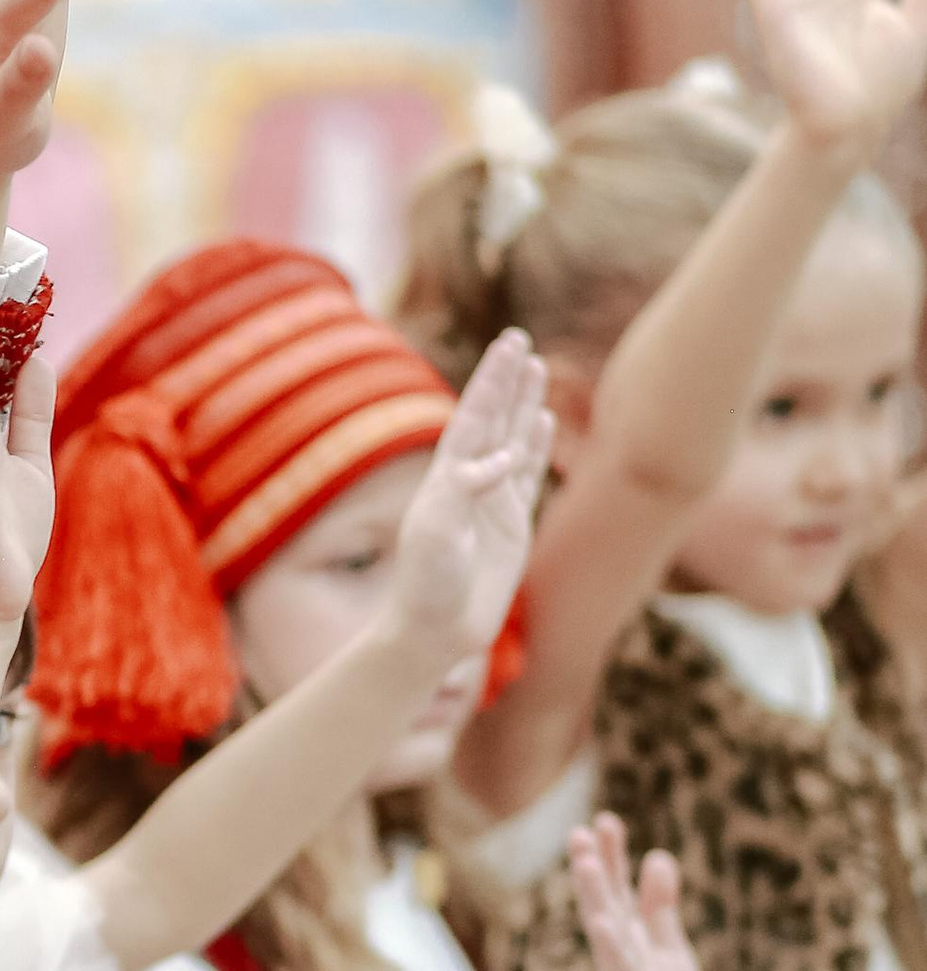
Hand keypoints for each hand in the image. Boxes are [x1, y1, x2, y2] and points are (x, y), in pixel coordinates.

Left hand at [384, 328, 553, 670]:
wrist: (432, 630)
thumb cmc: (426, 583)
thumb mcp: (438, 533)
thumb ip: (464, 490)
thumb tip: (499, 459)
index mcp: (448, 476)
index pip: (475, 416)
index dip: (492, 380)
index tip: (509, 346)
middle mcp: (469, 482)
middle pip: (493, 418)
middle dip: (506, 380)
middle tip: (518, 340)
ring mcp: (491, 502)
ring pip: (513, 439)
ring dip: (524, 405)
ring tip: (537, 367)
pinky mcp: (511, 526)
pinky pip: (528, 475)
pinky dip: (536, 446)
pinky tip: (543, 422)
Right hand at [570, 812, 709, 970]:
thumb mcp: (666, 946)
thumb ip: (659, 905)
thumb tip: (658, 855)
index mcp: (628, 936)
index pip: (616, 888)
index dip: (611, 855)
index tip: (604, 819)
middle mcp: (618, 950)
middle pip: (603, 900)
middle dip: (593, 867)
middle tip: (581, 830)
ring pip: (605, 928)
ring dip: (593, 896)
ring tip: (585, 861)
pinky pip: (621, 968)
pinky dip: (611, 945)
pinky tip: (604, 922)